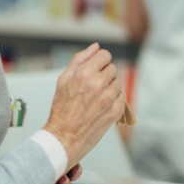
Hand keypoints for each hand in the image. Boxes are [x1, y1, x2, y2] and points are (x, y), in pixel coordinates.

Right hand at [43, 44, 125, 167]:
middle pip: (112, 68)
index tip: (95, 69)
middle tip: (92, 87)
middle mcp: (98, 84)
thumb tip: (95, 47)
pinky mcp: (115, 111)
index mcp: (84, 73)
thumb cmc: (61, 109)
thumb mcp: (63, 80)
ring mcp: (108, 98)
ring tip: (96, 98)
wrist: (64, 137)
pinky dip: (115, 99)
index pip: (105, 55)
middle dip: (104, 74)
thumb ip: (80, 59)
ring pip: (118, 82)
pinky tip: (102, 105)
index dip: (99, 61)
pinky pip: (122, 96)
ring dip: (110, 87)